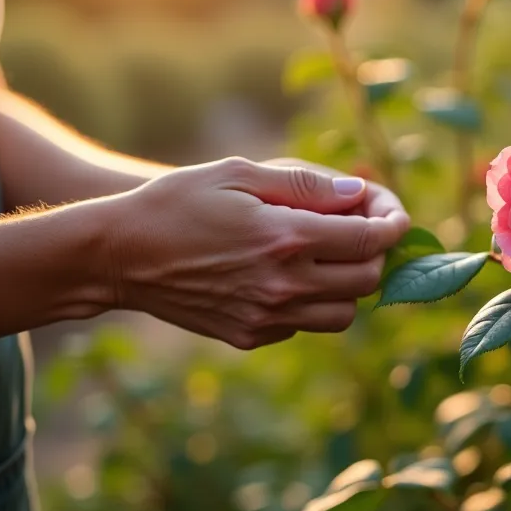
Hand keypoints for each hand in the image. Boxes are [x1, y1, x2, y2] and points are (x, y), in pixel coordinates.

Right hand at [92, 157, 408, 349]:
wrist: (117, 255)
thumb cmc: (176, 201)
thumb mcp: (239, 174)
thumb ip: (306, 184)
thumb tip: (358, 195)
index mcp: (285, 238)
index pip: (369, 240)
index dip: (392, 224)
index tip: (393, 214)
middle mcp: (283, 284)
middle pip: (367, 281)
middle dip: (377, 253)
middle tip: (362, 230)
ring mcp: (267, 317)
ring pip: (344, 314)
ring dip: (350, 285)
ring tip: (329, 255)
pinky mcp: (250, 336)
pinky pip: (304, 326)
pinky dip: (312, 303)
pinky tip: (288, 275)